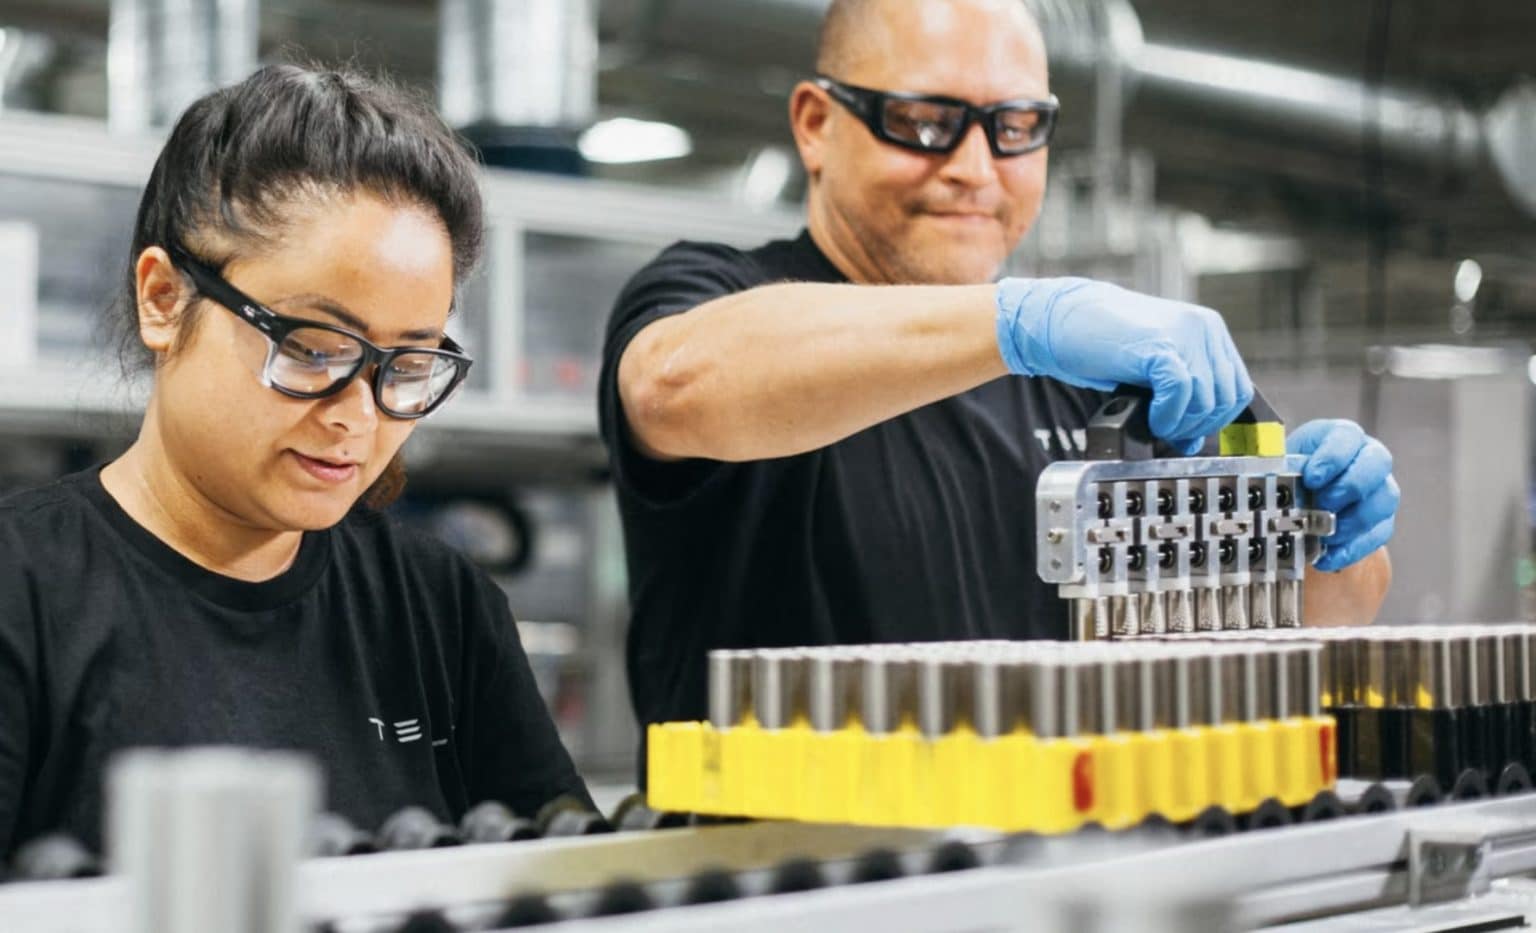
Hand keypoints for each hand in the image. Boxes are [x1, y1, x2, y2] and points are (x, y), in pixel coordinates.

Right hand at [995, 277, 1252, 453]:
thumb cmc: (1102, 347)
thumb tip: (1192, 442)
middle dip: (1197, 426)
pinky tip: (1150, 418)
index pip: (1236, 387)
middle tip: (1167, 432)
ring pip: (1206, 399)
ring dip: (1181, 424)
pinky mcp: (1161, 345)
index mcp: (1208, 330)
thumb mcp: (1151, 373)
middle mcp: (1204, 328)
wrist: (1062, 320)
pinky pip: (1182, 392)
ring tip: (1155, 425)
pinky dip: (1168, 415)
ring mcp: (1185, 334)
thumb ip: (1180, 399)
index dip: (1216, 419)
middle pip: (1225, 397)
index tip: (1188, 432)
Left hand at [1287, 419, 1398, 571]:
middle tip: (1324, 503)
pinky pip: (1377, 534)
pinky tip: (1328, 557)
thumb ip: (1281, 467)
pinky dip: (1352, 548)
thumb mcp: (1281, 462)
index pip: (1347, 436)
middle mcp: (1367, 458)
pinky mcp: (1381, 519)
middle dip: (1350, 486)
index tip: (1312, 478)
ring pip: (1383, 500)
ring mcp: (1379, 488)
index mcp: (1341, 436)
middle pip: (1377, 463)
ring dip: (1352, 521)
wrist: (1299, 495)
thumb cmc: (1292, 472)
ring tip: (1325, 534)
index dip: (1333, 457)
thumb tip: (1273, 480)